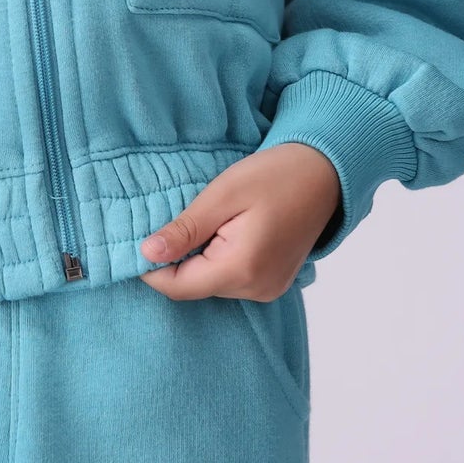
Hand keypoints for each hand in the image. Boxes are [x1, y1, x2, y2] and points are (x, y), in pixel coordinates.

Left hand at [138, 142, 342, 299]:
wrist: (325, 173)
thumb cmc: (275, 175)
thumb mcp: (223, 194)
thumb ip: (185, 229)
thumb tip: (146, 253)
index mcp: (242, 269)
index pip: (178, 286)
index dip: (151, 268)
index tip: (137, 240)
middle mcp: (257, 289)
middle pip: (195, 286)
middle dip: (176, 260)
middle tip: (171, 220)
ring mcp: (269, 289)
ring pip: (212, 284)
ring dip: (197, 259)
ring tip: (203, 222)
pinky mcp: (274, 282)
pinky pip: (232, 279)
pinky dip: (218, 260)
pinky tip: (221, 232)